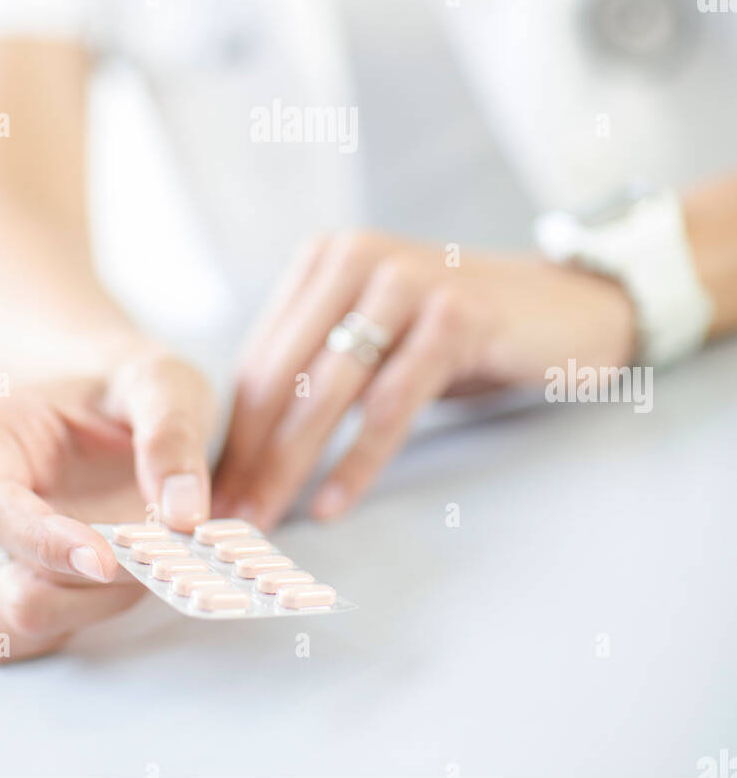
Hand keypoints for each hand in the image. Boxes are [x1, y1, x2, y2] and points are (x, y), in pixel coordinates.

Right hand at [0, 352, 215, 661]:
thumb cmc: (134, 389)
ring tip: (152, 567)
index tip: (107, 562)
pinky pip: (28, 633)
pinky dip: (77, 623)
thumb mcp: (164, 386)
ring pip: (20, 612)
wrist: (131, 403)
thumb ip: (172, 438)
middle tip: (162, 560)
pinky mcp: (22, 579)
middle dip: (89, 585)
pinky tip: (124, 589)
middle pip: (6, 575)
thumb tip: (183, 514)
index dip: (46, 543)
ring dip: (91, 607)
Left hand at [213, 231, 635, 527]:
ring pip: (328, 392)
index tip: (211, 493)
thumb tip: (242, 452)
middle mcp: (356, 258)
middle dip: (249, 455)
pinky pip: (390, 406)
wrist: (567, 310)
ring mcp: (406, 283)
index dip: (232, 433)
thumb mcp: (378, 337)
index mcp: (325, 260)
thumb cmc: (459, 334)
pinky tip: (332, 504)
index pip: (260, 358)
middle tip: (227, 519)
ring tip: (266, 519)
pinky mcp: (455, 317)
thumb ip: (318, 369)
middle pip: (283, 374)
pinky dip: (357, 462)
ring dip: (290, 465)